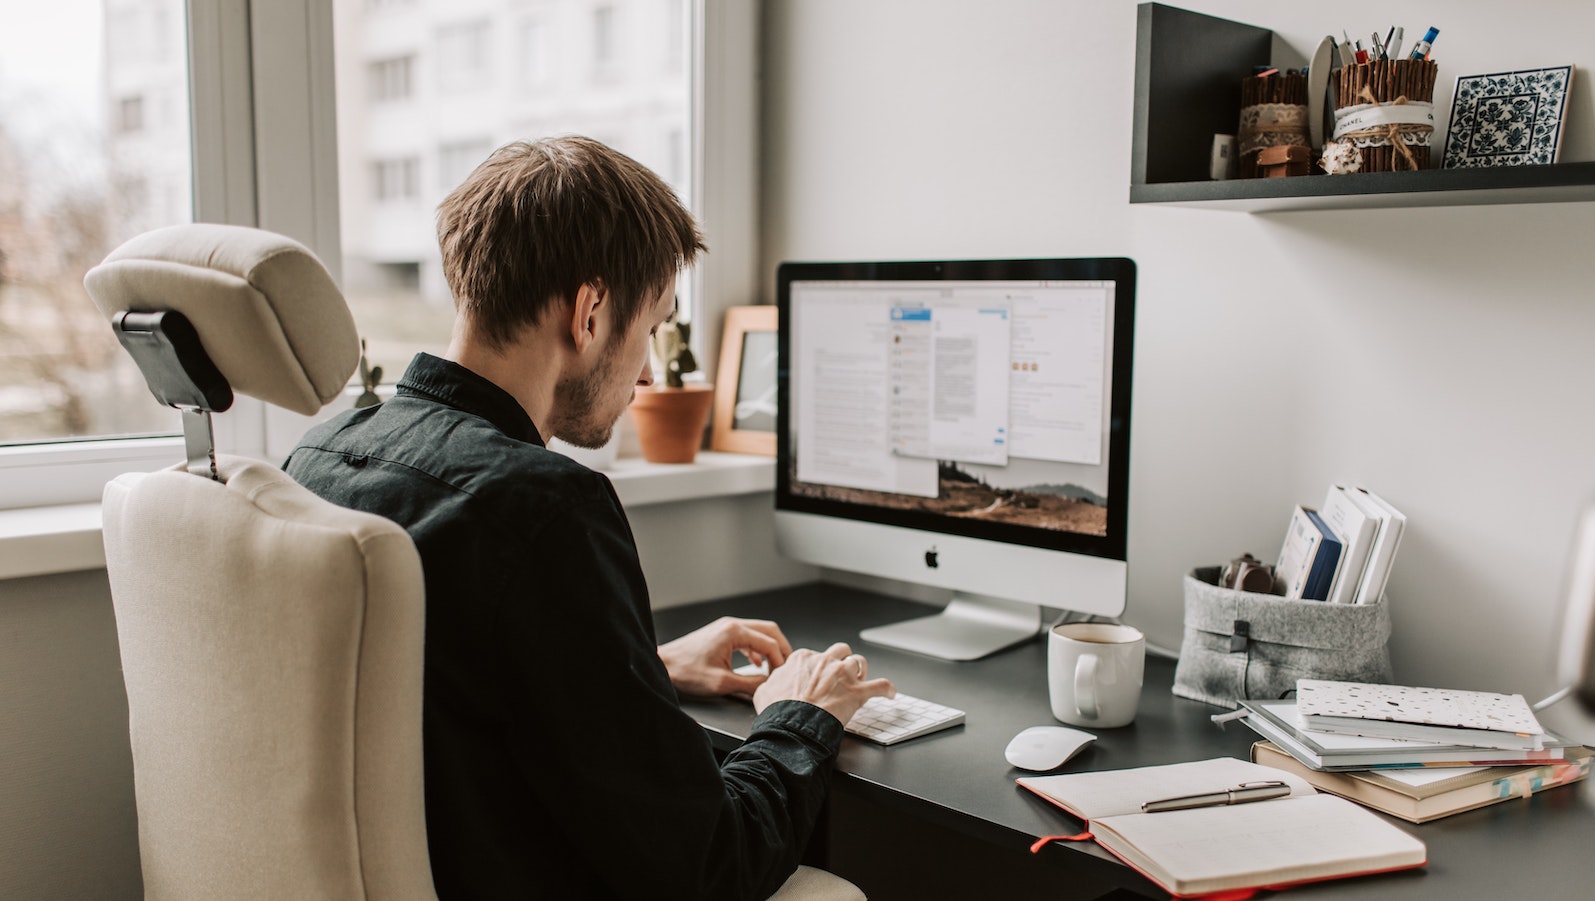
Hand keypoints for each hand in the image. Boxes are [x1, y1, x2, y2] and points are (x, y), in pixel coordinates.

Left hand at [658, 616, 792, 697]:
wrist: (663, 665)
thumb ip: (750, 683)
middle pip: (769, 630)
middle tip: (787, 667)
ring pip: (759, 632)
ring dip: (770, 648)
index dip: (780, 661)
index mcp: (734, 632)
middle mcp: (731, 625)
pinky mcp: (721, 634)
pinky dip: (757, 649)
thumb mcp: (722, 683)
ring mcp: (725, 628)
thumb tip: (768, 685)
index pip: (770, 643)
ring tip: (775, 667)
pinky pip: (747, 637)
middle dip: (781, 649)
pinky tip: (756, 664)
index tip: (782, 677)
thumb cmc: (686, 672)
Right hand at [753, 642, 894, 724]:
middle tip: (840, 674)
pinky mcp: (858, 692)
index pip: (814, 655)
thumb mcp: (765, 691)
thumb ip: (772, 682)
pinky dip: (887, 689)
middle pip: (840, 651)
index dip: (818, 666)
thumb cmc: (777, 711)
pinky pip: (881, 686)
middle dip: (841, 660)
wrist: (791, 726)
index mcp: (803, 659)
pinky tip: (890, 693)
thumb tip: (772, 683)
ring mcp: (843, 675)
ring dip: (860, 670)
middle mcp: (825, 661)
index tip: (818, 676)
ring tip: (861, 679)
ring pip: (860, 662)